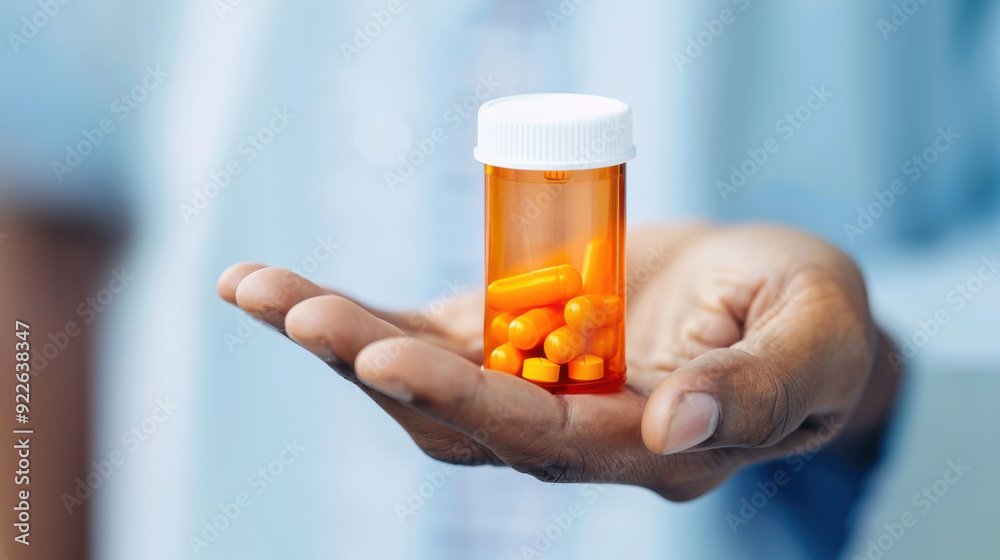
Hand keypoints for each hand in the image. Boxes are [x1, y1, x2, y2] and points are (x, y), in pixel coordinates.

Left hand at [217, 224, 897, 499]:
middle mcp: (575, 435)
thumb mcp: (815, 338)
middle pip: (457, 417)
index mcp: (648, 447)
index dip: (465, 400)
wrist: (780, 301)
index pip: (545, 440)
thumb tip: (677, 425)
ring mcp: (535, 389)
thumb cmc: (812, 319)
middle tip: (293, 311)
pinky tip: (288, 292)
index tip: (387, 357)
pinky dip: (357, 315)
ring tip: (257, 289)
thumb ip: (760, 386)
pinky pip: (425, 335)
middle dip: (374, 363)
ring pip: (423, 381)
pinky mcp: (512, 344)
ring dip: (341, 338)